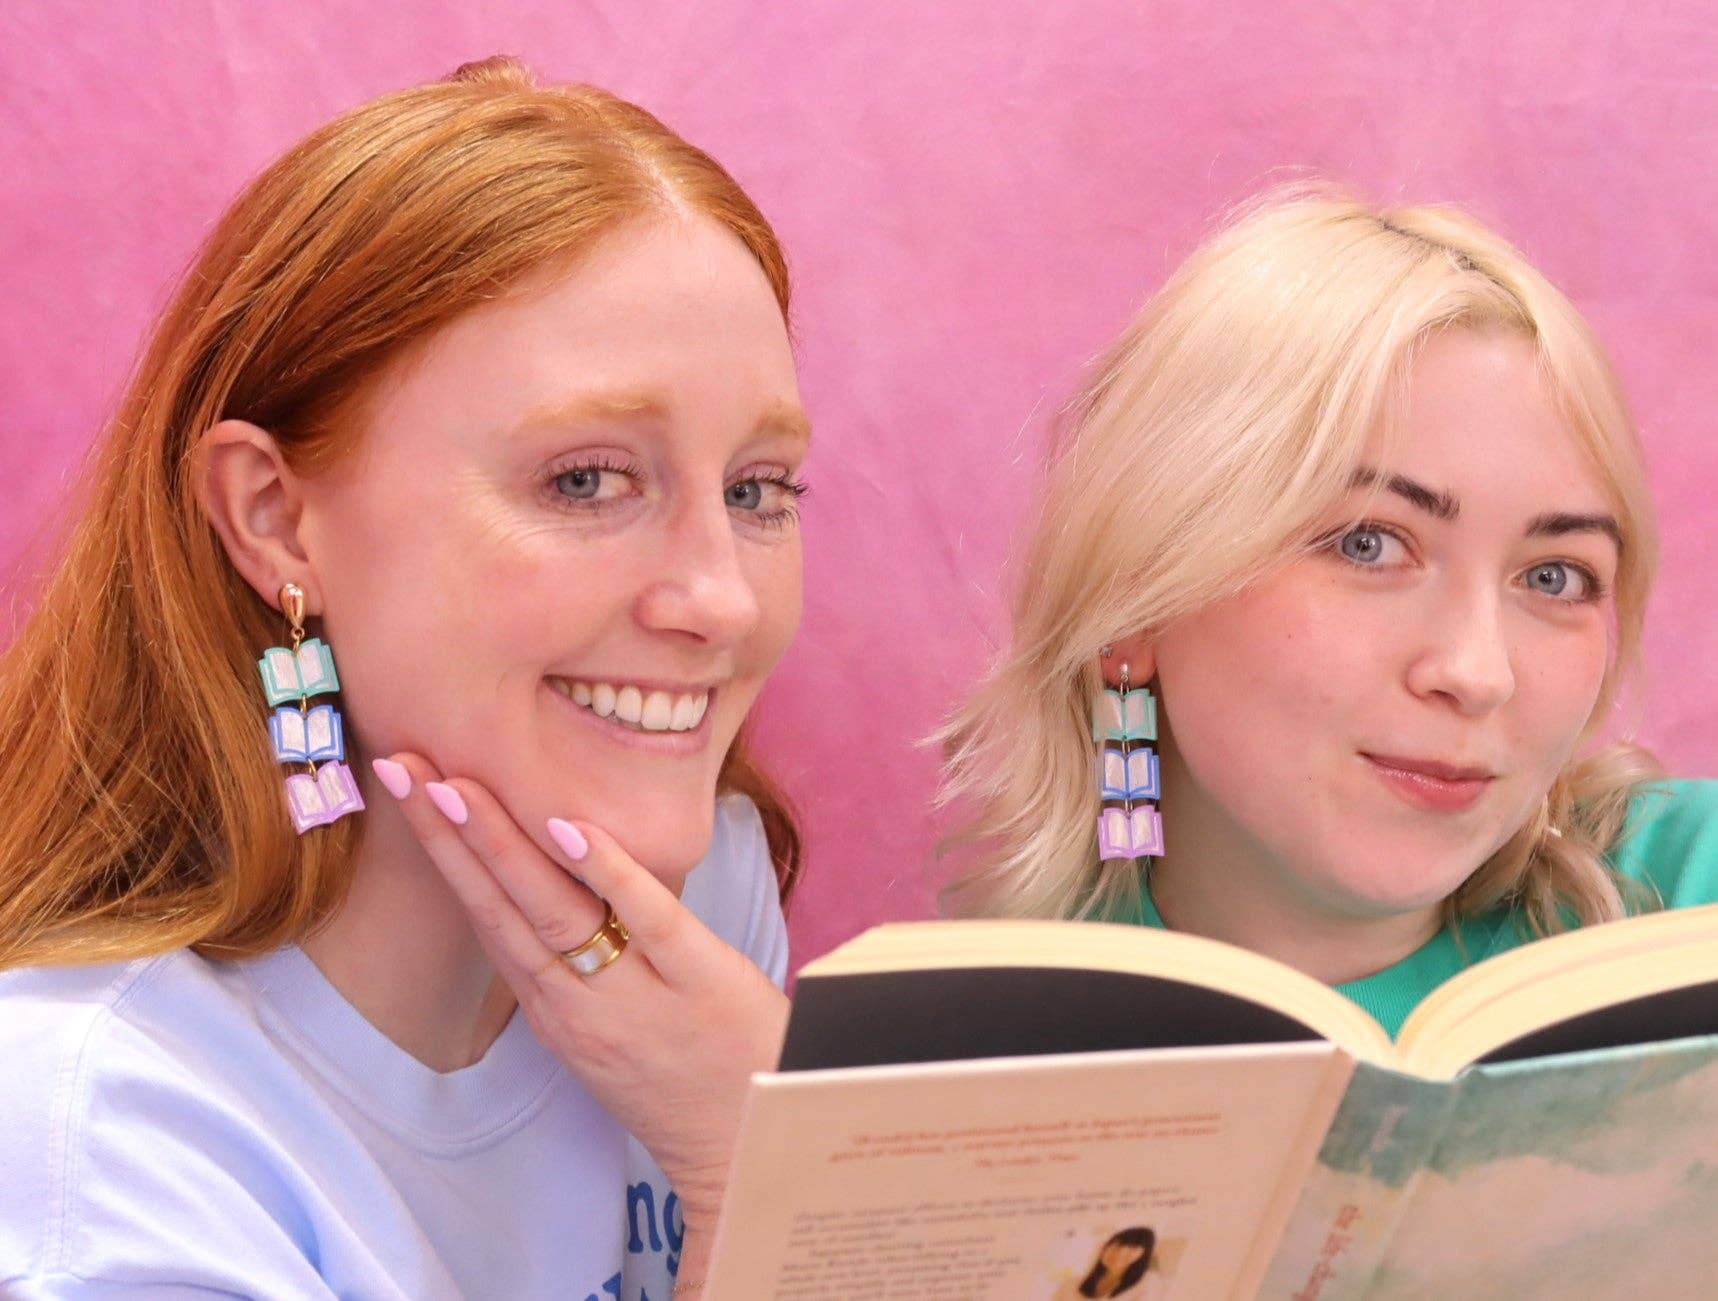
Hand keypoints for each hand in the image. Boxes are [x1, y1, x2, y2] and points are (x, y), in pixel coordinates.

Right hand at [373, 752, 789, 1227]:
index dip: (442, 851)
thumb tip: (542, 876)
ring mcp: (634, 993)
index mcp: (553, 1003)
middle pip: (498, 908)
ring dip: (500, 845)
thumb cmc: (677, 1073)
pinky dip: (607, 872)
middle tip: (405, 768)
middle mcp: (577, 1001)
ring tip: (457, 786)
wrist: (747, 1145)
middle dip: (447, 836)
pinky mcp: (698, 981)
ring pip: (552, 911)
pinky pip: (647, 918)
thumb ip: (568, 958)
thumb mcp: (602, 1023)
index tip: (409, 787)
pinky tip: (570, 830)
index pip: (484, 915)